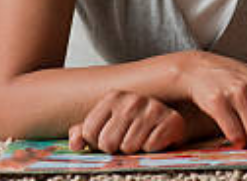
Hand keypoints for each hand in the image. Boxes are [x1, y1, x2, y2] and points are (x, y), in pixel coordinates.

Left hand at [69, 90, 186, 153]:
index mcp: (113, 97)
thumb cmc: (133, 125)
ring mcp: (153, 108)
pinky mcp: (171, 120)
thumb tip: (76, 143)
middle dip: (115, 148)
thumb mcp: (106, 125)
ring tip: (142, 139)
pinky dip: (152, 149)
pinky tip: (156, 138)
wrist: (170, 121)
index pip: (89, 132)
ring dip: (134, 149)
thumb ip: (84, 132)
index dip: (96, 143)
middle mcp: (132, 100)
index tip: (107, 138)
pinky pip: (150, 147)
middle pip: (107, 142)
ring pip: (129, 147)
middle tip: (126, 140)